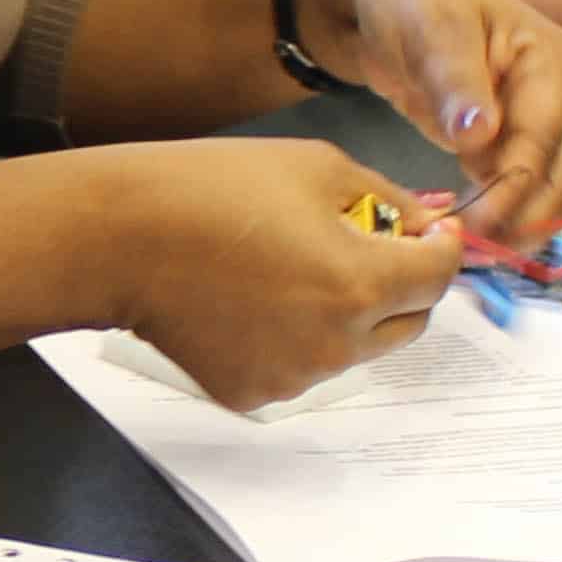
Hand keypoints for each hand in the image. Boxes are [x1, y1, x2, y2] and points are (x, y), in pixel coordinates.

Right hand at [103, 140, 465, 411]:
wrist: (120, 239)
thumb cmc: (212, 190)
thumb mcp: (316, 167)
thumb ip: (388, 199)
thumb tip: (427, 225)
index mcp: (361, 283)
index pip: (440, 277)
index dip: (440, 249)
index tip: (427, 233)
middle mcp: (336, 344)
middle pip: (409, 323)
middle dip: (401, 285)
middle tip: (360, 248)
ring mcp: (294, 377)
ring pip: (354, 349)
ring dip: (346, 314)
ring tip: (288, 271)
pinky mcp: (254, 394)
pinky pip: (300, 367)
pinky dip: (293, 339)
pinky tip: (252, 301)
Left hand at [277, 0, 561, 238]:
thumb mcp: (429, 28)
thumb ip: (455, 81)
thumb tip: (482, 135)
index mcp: (551, 63)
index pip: (541, 144)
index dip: (513, 191)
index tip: (478, 227)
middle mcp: (559, 95)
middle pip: (558, 176)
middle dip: (524, 219)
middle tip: (477, 254)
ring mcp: (541, 120)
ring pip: (548, 191)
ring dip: (519, 226)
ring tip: (476, 256)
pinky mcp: (512, 140)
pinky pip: (521, 189)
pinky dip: (505, 215)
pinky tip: (475, 239)